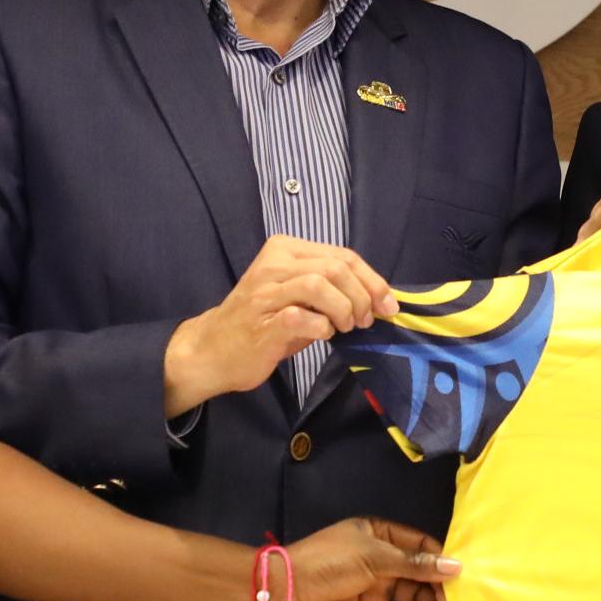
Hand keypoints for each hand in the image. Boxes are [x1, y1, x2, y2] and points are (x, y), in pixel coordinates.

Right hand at [164, 235, 397, 413]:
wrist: (213, 350)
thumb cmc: (261, 323)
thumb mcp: (297, 297)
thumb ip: (331, 290)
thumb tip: (377, 299)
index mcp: (284, 250)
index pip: (342, 255)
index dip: (373, 280)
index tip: (388, 304)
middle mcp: (273, 265)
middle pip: (336, 266)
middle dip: (362, 295)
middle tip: (365, 321)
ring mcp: (265, 293)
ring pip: (320, 284)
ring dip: (344, 309)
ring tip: (346, 327)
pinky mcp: (262, 323)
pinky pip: (302, 316)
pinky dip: (322, 327)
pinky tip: (323, 335)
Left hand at [276, 517, 459, 600]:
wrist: (283, 595)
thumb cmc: (328, 564)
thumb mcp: (373, 557)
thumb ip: (414, 564)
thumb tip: (455, 566)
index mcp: (380, 536)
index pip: (420, 545)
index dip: (441, 559)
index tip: (461, 576)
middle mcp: (382, 562)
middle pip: (421, 575)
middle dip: (438, 589)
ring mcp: (376, 591)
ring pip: (414, 599)